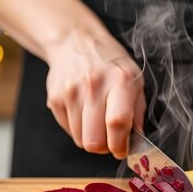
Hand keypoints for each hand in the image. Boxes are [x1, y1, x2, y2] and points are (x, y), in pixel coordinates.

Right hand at [45, 32, 145, 158]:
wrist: (75, 41)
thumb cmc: (110, 64)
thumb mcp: (134, 80)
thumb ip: (137, 112)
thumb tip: (136, 141)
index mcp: (120, 80)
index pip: (117, 122)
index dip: (120, 144)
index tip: (121, 149)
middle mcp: (93, 85)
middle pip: (94, 140)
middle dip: (104, 147)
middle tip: (110, 139)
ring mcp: (71, 92)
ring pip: (80, 140)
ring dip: (91, 138)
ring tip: (96, 120)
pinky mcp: (55, 98)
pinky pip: (68, 130)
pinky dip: (78, 128)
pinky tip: (83, 112)